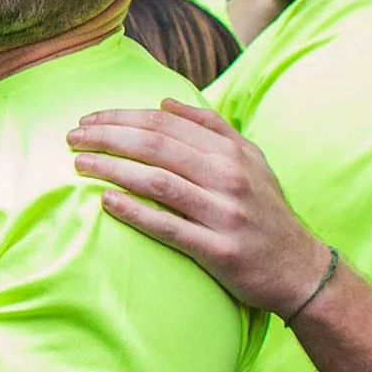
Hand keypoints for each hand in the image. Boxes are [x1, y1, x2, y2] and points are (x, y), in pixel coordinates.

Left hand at [68, 99, 333, 315]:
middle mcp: (229, 177)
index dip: (121, 118)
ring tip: (80, 164)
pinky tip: (106, 202)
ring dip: (113, 169)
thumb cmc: (265, 211)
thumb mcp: (251, 160)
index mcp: (232, 152)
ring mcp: (224, 213)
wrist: (300, 268)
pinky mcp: (219, 250)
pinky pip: (169, 227)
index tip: (88, 120)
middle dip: (108, 137)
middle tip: (71, 138)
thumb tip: (165, 103)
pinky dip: (136, 212)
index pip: (165, 124)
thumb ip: (212, 128)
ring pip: (159, 182)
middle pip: (156, 147)